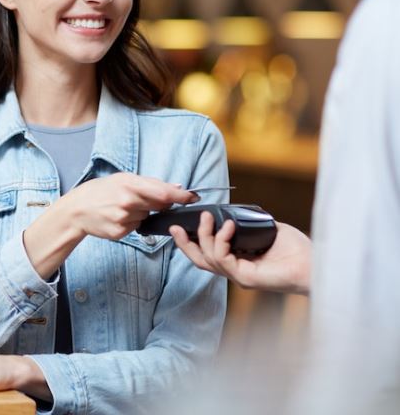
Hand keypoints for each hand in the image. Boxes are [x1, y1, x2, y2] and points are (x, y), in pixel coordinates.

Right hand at [60, 172, 196, 240]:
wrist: (77, 209)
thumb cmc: (102, 190)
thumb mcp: (123, 179)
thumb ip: (151, 183)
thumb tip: (177, 187)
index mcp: (130, 185)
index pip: (164, 192)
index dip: (182, 196)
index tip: (193, 197)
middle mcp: (128, 202)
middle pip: (159, 205)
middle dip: (160, 203)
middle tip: (143, 198)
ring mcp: (124, 219)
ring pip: (147, 216)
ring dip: (142, 212)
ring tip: (122, 207)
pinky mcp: (120, 232)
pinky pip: (137, 227)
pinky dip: (132, 222)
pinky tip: (118, 217)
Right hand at [169, 212, 311, 294]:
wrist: (318, 264)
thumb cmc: (299, 250)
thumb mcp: (267, 229)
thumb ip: (248, 223)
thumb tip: (233, 213)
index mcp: (240, 262)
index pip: (209, 255)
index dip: (193, 242)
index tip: (182, 226)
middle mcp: (237, 272)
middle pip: (200, 261)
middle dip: (185, 244)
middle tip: (175, 227)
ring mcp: (240, 277)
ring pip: (208, 259)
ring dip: (205, 235)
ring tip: (208, 217)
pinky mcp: (246, 279)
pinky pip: (223, 259)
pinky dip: (222, 240)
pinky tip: (228, 226)